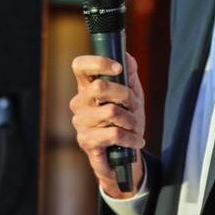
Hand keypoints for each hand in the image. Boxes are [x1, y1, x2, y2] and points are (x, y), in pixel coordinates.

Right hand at [70, 53, 146, 197]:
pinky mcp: (86, 142)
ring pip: (111, 111)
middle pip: (100, 87)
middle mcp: (79, 103)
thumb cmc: (125, 123)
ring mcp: (80, 123)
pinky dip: (131, 137)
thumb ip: (129, 76)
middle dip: (126, 95)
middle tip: (135, 106)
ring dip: (131, 120)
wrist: (122, 158)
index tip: (119, 68)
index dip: (99, 62)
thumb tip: (127, 56)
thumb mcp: (132, 97)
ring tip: (135, 127)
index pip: (80, 65)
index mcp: (87, 88)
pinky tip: (135, 141)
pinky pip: (114, 133)